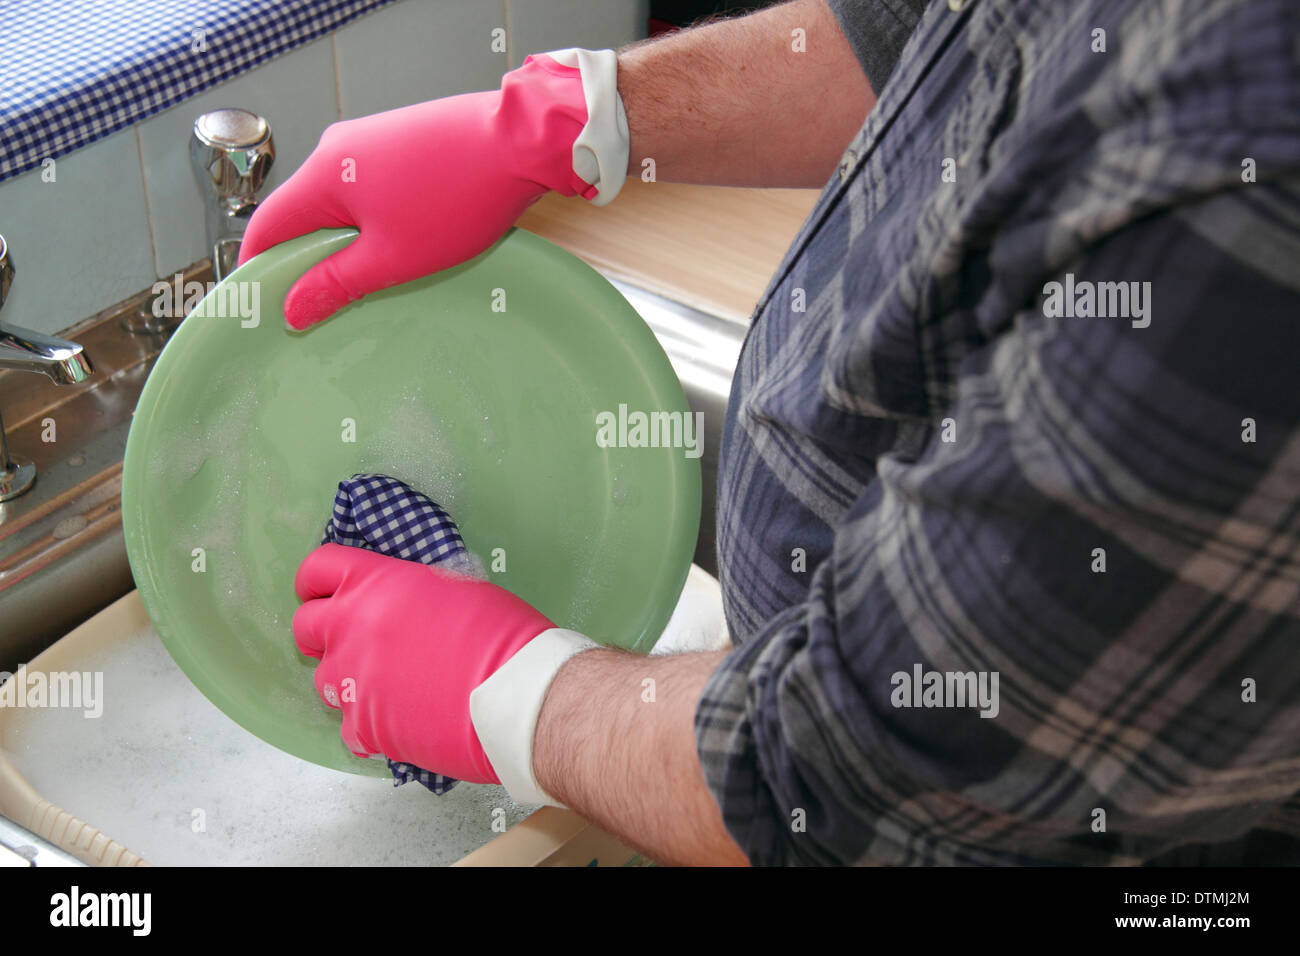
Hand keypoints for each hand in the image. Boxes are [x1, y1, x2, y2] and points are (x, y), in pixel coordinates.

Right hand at [238, 54, 596, 329]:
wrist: (519, 143)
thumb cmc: (457, 198)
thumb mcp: (392, 258)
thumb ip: (336, 284)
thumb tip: (291, 309)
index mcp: (322, 175)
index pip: (266, 227)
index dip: (258, 269)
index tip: (261, 305)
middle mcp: (337, 149)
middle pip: (301, 213)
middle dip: (306, 259)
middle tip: (319, 306)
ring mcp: (371, 139)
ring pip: (338, 202)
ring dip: (344, 241)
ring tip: (364, 281)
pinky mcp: (401, 140)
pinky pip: (368, 187)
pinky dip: (371, 220)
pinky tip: (396, 246)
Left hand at [292, 543, 554, 782]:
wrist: (518, 696)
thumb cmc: (504, 636)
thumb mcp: (457, 588)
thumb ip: (411, 592)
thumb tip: (401, 602)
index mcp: (377, 585)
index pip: (318, 569)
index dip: (319, 582)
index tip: (326, 592)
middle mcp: (353, 630)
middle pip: (305, 626)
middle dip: (323, 631)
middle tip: (354, 640)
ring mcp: (354, 682)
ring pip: (324, 679)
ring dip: (347, 678)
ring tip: (386, 684)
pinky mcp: (365, 728)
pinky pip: (349, 726)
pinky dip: (369, 724)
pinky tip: (400, 719)